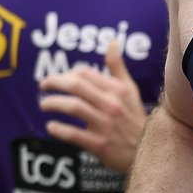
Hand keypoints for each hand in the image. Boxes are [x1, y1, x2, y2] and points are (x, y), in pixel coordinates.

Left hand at [38, 40, 145, 171]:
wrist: (149, 151)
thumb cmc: (133, 117)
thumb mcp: (129, 90)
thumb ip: (117, 67)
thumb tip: (112, 41)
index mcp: (117, 90)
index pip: (84, 73)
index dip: (66, 73)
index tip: (58, 79)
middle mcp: (112, 105)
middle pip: (76, 85)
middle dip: (54, 82)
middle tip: (43, 86)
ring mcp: (106, 125)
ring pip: (73, 107)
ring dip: (52, 103)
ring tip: (43, 104)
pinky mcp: (100, 145)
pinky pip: (73, 134)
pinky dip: (58, 129)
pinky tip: (51, 126)